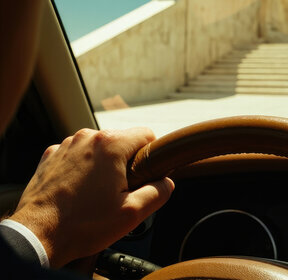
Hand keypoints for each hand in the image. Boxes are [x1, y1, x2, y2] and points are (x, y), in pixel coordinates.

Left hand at [9, 127, 173, 267]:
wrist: (37, 236)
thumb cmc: (83, 225)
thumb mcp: (133, 213)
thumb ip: (159, 192)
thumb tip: (167, 182)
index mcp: (111, 145)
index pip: (147, 134)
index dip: (152, 155)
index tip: (146, 175)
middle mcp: (87, 137)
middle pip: (122, 141)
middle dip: (126, 162)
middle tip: (121, 191)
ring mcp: (66, 145)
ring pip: (99, 148)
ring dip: (103, 165)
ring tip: (97, 194)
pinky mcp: (50, 156)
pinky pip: (77, 155)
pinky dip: (82, 169)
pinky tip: (79, 192)